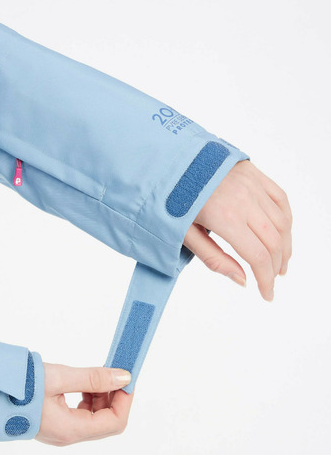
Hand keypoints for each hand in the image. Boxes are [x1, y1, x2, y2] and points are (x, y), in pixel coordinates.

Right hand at [35, 363, 132, 445]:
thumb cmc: (19, 385)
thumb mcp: (59, 377)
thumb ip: (93, 378)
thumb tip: (123, 378)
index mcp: (70, 429)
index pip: (114, 422)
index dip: (125, 400)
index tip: (126, 378)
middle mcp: (67, 436)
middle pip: (106, 422)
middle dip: (114, 397)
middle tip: (113, 373)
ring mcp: (60, 432)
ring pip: (94, 419)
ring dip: (101, 397)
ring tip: (96, 375)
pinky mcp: (54, 425)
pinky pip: (81, 416)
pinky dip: (88, 399)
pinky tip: (84, 384)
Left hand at [184, 160, 292, 300]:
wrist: (169, 160)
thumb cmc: (171, 198)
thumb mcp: (183, 234)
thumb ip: (214, 258)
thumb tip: (242, 280)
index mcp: (226, 218)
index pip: (257, 256)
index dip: (265, 279)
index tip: (266, 294)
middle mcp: (245, 201)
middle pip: (273, 242)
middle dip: (275, 267)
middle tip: (271, 282)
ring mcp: (252, 185)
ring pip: (282, 222)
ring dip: (285, 247)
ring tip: (279, 264)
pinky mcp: (254, 174)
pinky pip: (280, 199)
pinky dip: (286, 221)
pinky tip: (283, 234)